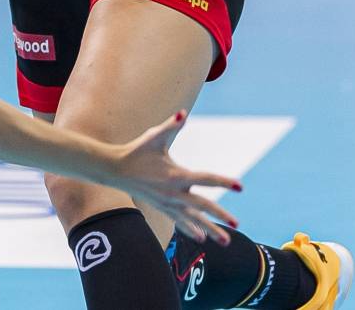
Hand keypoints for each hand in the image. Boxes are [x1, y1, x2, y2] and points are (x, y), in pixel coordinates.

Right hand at [104, 112, 240, 244]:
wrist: (114, 169)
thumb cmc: (136, 150)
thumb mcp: (153, 136)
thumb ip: (171, 126)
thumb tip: (182, 114)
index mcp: (176, 175)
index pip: (206, 179)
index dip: (224, 182)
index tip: (240, 187)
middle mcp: (174, 192)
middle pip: (203, 206)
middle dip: (220, 215)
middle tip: (237, 224)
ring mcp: (168, 203)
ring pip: (193, 219)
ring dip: (210, 230)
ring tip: (226, 241)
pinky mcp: (161, 207)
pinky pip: (179, 221)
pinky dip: (191, 229)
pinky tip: (201, 237)